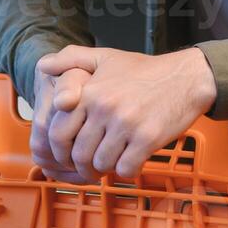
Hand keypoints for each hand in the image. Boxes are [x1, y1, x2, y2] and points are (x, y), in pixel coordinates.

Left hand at [35, 45, 216, 181]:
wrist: (185, 78)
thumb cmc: (143, 70)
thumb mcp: (104, 56)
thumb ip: (71, 59)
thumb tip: (42, 66)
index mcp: (89, 92)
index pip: (58, 133)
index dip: (59, 152)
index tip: (67, 158)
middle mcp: (104, 108)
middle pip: (79, 154)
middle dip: (82, 167)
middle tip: (90, 169)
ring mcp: (126, 124)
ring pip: (101, 164)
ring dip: (105, 169)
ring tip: (112, 163)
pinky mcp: (147, 138)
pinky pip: (126, 169)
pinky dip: (126, 171)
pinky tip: (131, 161)